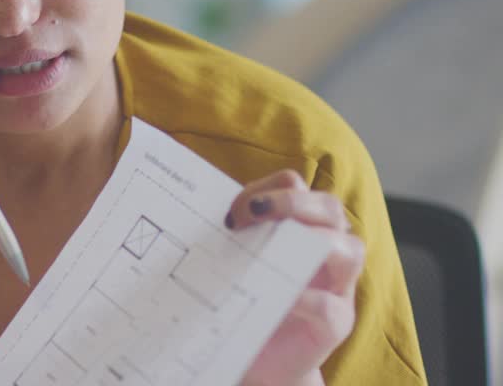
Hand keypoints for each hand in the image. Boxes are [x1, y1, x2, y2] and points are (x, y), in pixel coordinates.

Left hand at [231, 170, 364, 385]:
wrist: (255, 357)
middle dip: (294, 202)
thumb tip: (194, 214)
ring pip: (351, 248)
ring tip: (270, 250)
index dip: (267, 188)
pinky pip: (330, 305)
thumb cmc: (243, 300)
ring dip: (313, 240)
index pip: (295, 187)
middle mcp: (324, 250)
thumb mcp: (232, 261)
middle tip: (254, 213)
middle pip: (330, 207)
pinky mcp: (335, 325)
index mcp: (297, 226)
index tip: (232, 210)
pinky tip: (277, 299)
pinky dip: (304, 299)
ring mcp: (336, 287)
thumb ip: (228, 238)